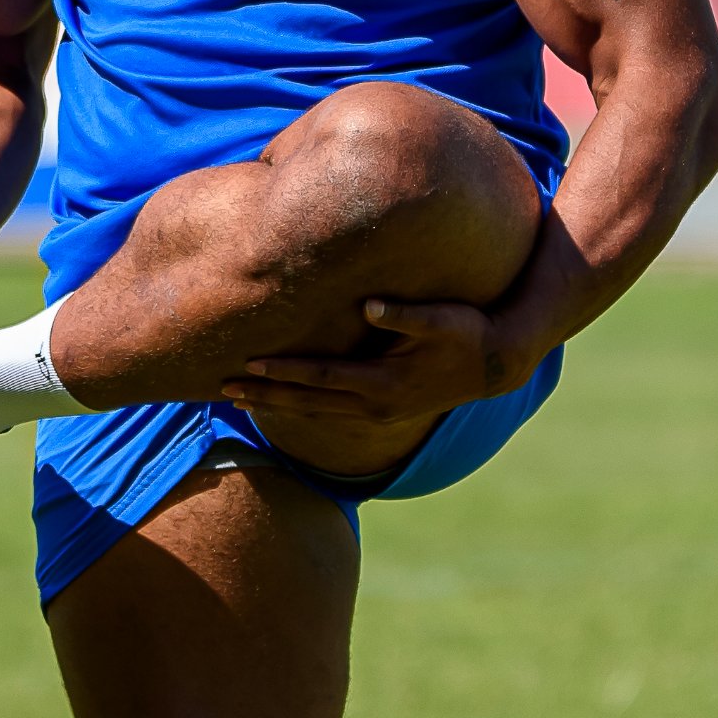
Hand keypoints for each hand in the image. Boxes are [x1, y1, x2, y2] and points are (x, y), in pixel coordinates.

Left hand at [220, 297, 532, 426]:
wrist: (496, 366)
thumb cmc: (467, 331)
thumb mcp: (442, 319)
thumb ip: (403, 313)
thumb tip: (368, 304)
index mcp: (383, 384)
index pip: (320, 378)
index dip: (283, 372)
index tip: (248, 364)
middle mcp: (375, 406)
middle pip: (306, 403)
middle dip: (263, 395)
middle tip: (221, 389)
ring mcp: (377, 414)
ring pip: (313, 412)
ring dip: (275, 404)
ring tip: (238, 396)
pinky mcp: (380, 412)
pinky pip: (328, 412)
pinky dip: (298, 406)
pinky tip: (278, 399)